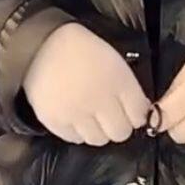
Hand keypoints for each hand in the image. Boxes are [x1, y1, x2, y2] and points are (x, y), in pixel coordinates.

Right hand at [23, 23, 152, 144]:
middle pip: (120, 133)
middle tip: (110, 117)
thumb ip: (129, 89)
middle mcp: (99, 100)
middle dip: (118, 126)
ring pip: (98, 140)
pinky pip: (74, 139)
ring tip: (90, 117)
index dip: (136, 116)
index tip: (130, 113)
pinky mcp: (55, 120)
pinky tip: (74, 117)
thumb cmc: (83, 50)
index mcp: (118, 81)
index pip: (138, 116)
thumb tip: (141, 114)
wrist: (43, 44)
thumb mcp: (114, 61)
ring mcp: (76, 112)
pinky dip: (77, 131)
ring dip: (97, 131)